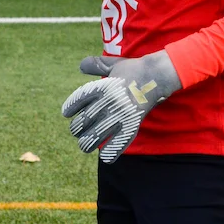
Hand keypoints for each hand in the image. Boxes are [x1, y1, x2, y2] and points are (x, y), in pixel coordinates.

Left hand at [60, 50, 181, 163]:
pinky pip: (120, 140)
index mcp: (102, 87)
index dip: (71, 107)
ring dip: (88, 142)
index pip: (80, 99)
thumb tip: (81, 66)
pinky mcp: (133, 123)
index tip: (66, 113)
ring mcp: (121, 113)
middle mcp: (109, 101)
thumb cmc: (133, 69)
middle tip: (76, 132)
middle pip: (86, 119)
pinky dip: (112, 150)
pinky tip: (105, 157)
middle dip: (77, 128)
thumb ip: (96, 65)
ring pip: (98, 133)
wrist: (157, 75)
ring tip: (84, 146)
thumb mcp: (112, 65)